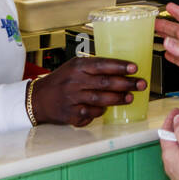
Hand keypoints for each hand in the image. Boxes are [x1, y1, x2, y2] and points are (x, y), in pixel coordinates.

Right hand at [31, 56, 145, 125]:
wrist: (37, 99)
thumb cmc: (60, 81)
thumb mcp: (73, 67)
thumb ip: (93, 67)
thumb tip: (121, 69)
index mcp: (77, 67)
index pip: (102, 65)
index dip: (120, 66)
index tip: (134, 67)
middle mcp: (74, 82)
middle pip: (105, 83)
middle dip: (126, 84)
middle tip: (141, 84)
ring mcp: (72, 99)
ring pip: (100, 99)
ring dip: (118, 98)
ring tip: (130, 97)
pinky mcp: (70, 114)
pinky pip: (91, 113)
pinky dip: (101, 111)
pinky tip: (107, 109)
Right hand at [155, 3, 178, 98]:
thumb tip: (168, 42)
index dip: (178, 11)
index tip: (169, 6)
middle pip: (178, 30)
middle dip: (166, 25)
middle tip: (154, 22)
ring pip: (177, 43)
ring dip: (167, 39)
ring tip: (156, 35)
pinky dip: (172, 56)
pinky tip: (167, 55)